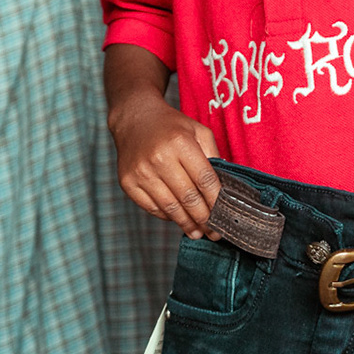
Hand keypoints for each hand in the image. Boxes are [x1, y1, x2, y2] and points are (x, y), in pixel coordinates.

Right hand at [108, 91, 223, 237]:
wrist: (134, 119)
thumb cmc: (171, 126)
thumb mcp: (198, 131)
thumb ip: (213, 156)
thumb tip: (224, 187)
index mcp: (180, 143)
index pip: (204, 180)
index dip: (217, 201)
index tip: (226, 215)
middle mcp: (158, 158)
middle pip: (188, 197)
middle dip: (204, 219)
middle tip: (215, 232)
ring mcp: (140, 172)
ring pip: (170, 207)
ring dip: (187, 224)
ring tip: (198, 233)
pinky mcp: (127, 183)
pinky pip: (151, 207)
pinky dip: (167, 217)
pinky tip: (178, 220)